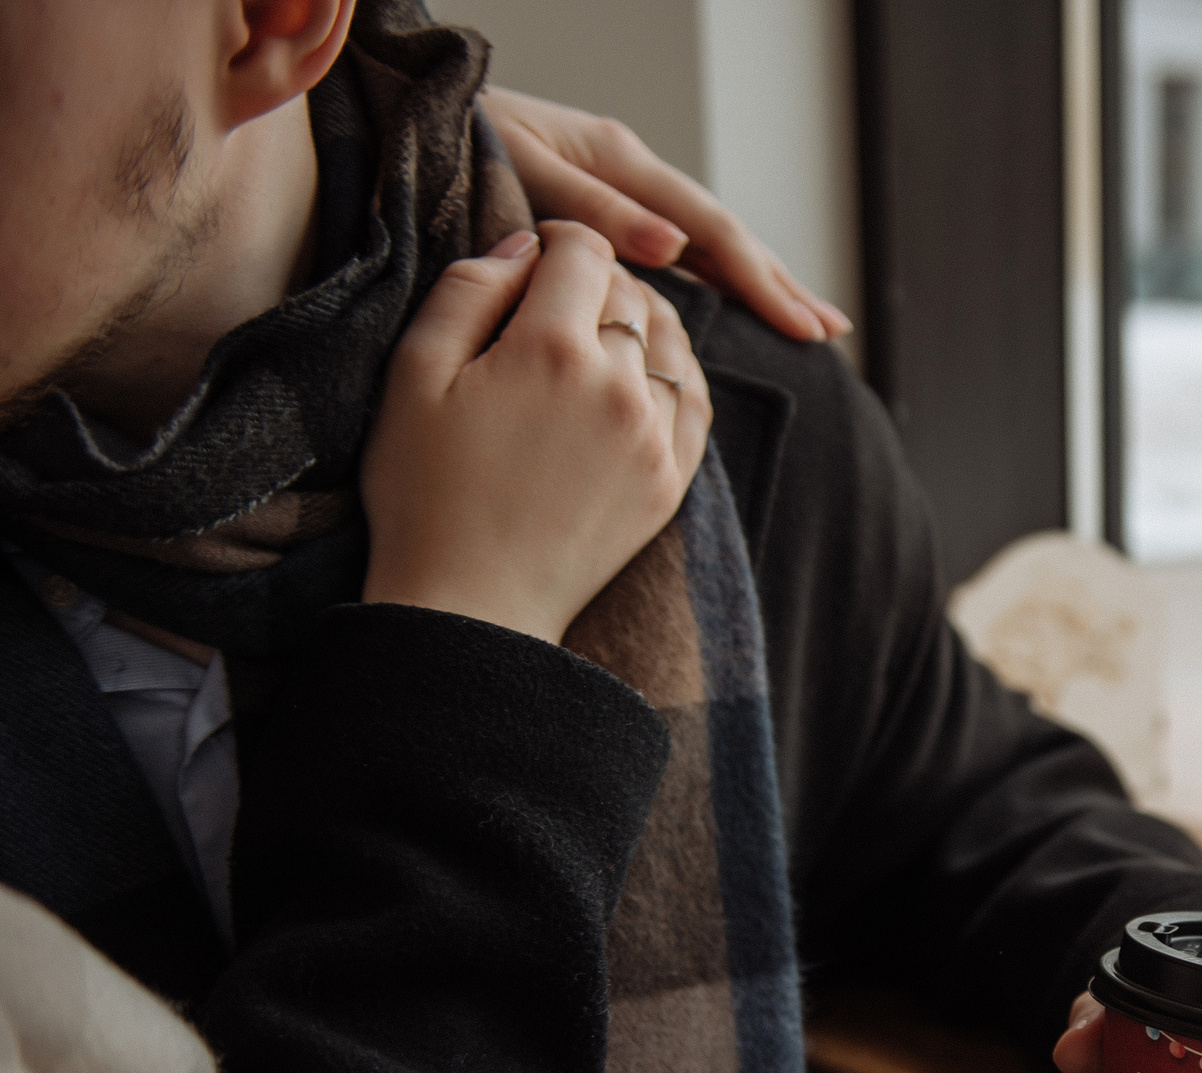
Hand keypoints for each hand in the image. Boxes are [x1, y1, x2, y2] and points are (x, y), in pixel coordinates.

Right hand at [361, 222, 710, 644]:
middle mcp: (618, 386)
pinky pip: (694, 401)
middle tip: (556, 300)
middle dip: (597, 281)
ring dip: (641, 323)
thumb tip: (526, 245)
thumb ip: (468, 291)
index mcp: (551, 348)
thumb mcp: (413, 375)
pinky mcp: (670, 480)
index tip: (532, 262)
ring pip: (671, 342)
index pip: (586, 250)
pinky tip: (639, 378)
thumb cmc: (424, 491)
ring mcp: (654, 437)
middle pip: (632, 292)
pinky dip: (673, 374)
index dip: (558, 242)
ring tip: (598, 335)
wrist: (472, 605)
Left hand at [484, 86, 852, 344]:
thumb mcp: (518, 171)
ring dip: (756, 280)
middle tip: (830, 331)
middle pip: (723, 235)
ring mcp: (620, 189)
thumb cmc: (452, 142)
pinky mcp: (603, 204)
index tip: (802, 328)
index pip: (710, 231)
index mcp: (619, 161)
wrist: (410, 114)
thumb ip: (593, 213)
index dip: (760, 282)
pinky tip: (732, 298)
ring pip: (705, 241)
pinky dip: (713, 274)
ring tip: (802, 318)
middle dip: (778, 282)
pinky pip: (674, 245)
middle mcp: (630, 173)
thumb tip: (674, 249)